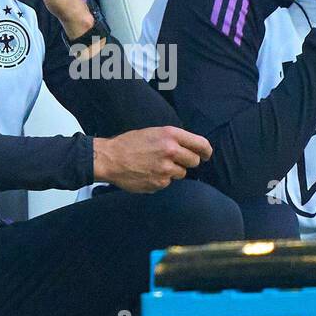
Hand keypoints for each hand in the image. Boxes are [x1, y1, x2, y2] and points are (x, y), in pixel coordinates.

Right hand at [93, 127, 212, 192]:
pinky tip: (146, 174)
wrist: (109, 159)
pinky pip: (167, 183)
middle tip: (172, 161)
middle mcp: (171, 151)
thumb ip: (173, 139)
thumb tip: (190, 149)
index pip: (201, 144)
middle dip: (186, 162)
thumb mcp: (153, 132)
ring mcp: (166, 169)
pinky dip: (159, 180)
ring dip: (172, 172)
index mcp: (170, 135)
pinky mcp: (159, 183)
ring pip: (181, 174)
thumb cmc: (128, 144)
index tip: (205, 155)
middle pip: (193, 161)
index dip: (206, 151)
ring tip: (154, 166)